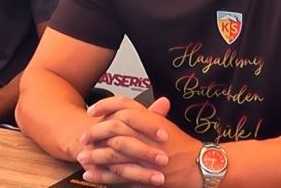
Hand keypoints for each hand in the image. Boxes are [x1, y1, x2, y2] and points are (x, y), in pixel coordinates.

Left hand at [78, 96, 202, 186]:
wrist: (198, 165)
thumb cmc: (182, 145)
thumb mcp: (164, 124)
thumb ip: (145, 115)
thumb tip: (125, 110)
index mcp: (151, 119)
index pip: (124, 105)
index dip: (105, 105)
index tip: (92, 110)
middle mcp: (147, 135)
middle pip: (114, 128)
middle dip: (94, 132)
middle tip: (84, 137)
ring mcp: (146, 156)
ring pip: (113, 153)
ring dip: (95, 155)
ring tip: (82, 157)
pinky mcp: (144, 175)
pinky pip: (118, 175)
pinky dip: (102, 175)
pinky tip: (90, 174)